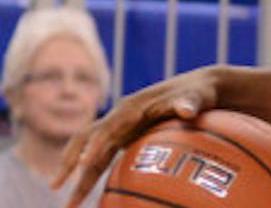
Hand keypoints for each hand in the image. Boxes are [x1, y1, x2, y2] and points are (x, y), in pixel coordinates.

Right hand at [56, 67, 220, 205]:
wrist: (200, 88)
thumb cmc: (200, 93)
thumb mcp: (198, 96)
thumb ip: (190, 102)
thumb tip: (187, 109)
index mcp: (133, 107)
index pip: (107, 127)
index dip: (94, 145)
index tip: (85, 164)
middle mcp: (121, 116)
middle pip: (86, 139)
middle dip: (70, 162)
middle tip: (56, 187)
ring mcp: (120, 127)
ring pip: (89, 151)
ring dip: (76, 174)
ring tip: (69, 204)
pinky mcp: (124, 136)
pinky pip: (101, 158)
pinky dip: (91, 175)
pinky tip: (86, 195)